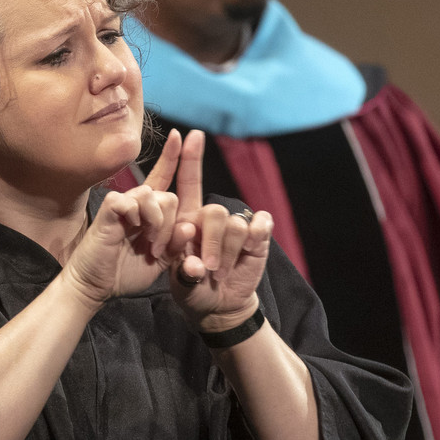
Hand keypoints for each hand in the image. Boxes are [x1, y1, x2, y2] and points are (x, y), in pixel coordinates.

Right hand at [63, 130, 190, 305]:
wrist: (96, 285)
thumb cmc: (126, 271)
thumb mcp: (161, 261)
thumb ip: (177, 244)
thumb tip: (189, 226)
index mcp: (151, 213)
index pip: (166, 179)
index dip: (176, 157)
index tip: (186, 135)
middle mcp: (138, 204)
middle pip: (169, 195)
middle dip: (170, 224)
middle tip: (159, 248)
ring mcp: (123, 204)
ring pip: (153, 195)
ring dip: (157, 223)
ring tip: (150, 245)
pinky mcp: (109, 209)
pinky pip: (130, 200)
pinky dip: (137, 216)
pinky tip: (131, 230)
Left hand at [150, 130, 273, 332]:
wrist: (218, 306)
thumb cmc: (191, 289)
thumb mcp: (179, 283)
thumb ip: (183, 273)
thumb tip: (193, 265)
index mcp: (186, 219)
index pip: (187, 183)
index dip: (188, 158)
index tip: (188, 133)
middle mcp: (210, 218)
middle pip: (213, 211)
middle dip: (211, 244)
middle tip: (208, 269)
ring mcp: (235, 225)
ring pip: (235, 223)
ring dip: (229, 252)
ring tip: (220, 271)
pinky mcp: (258, 236)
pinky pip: (260, 224)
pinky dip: (256, 236)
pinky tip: (249, 250)